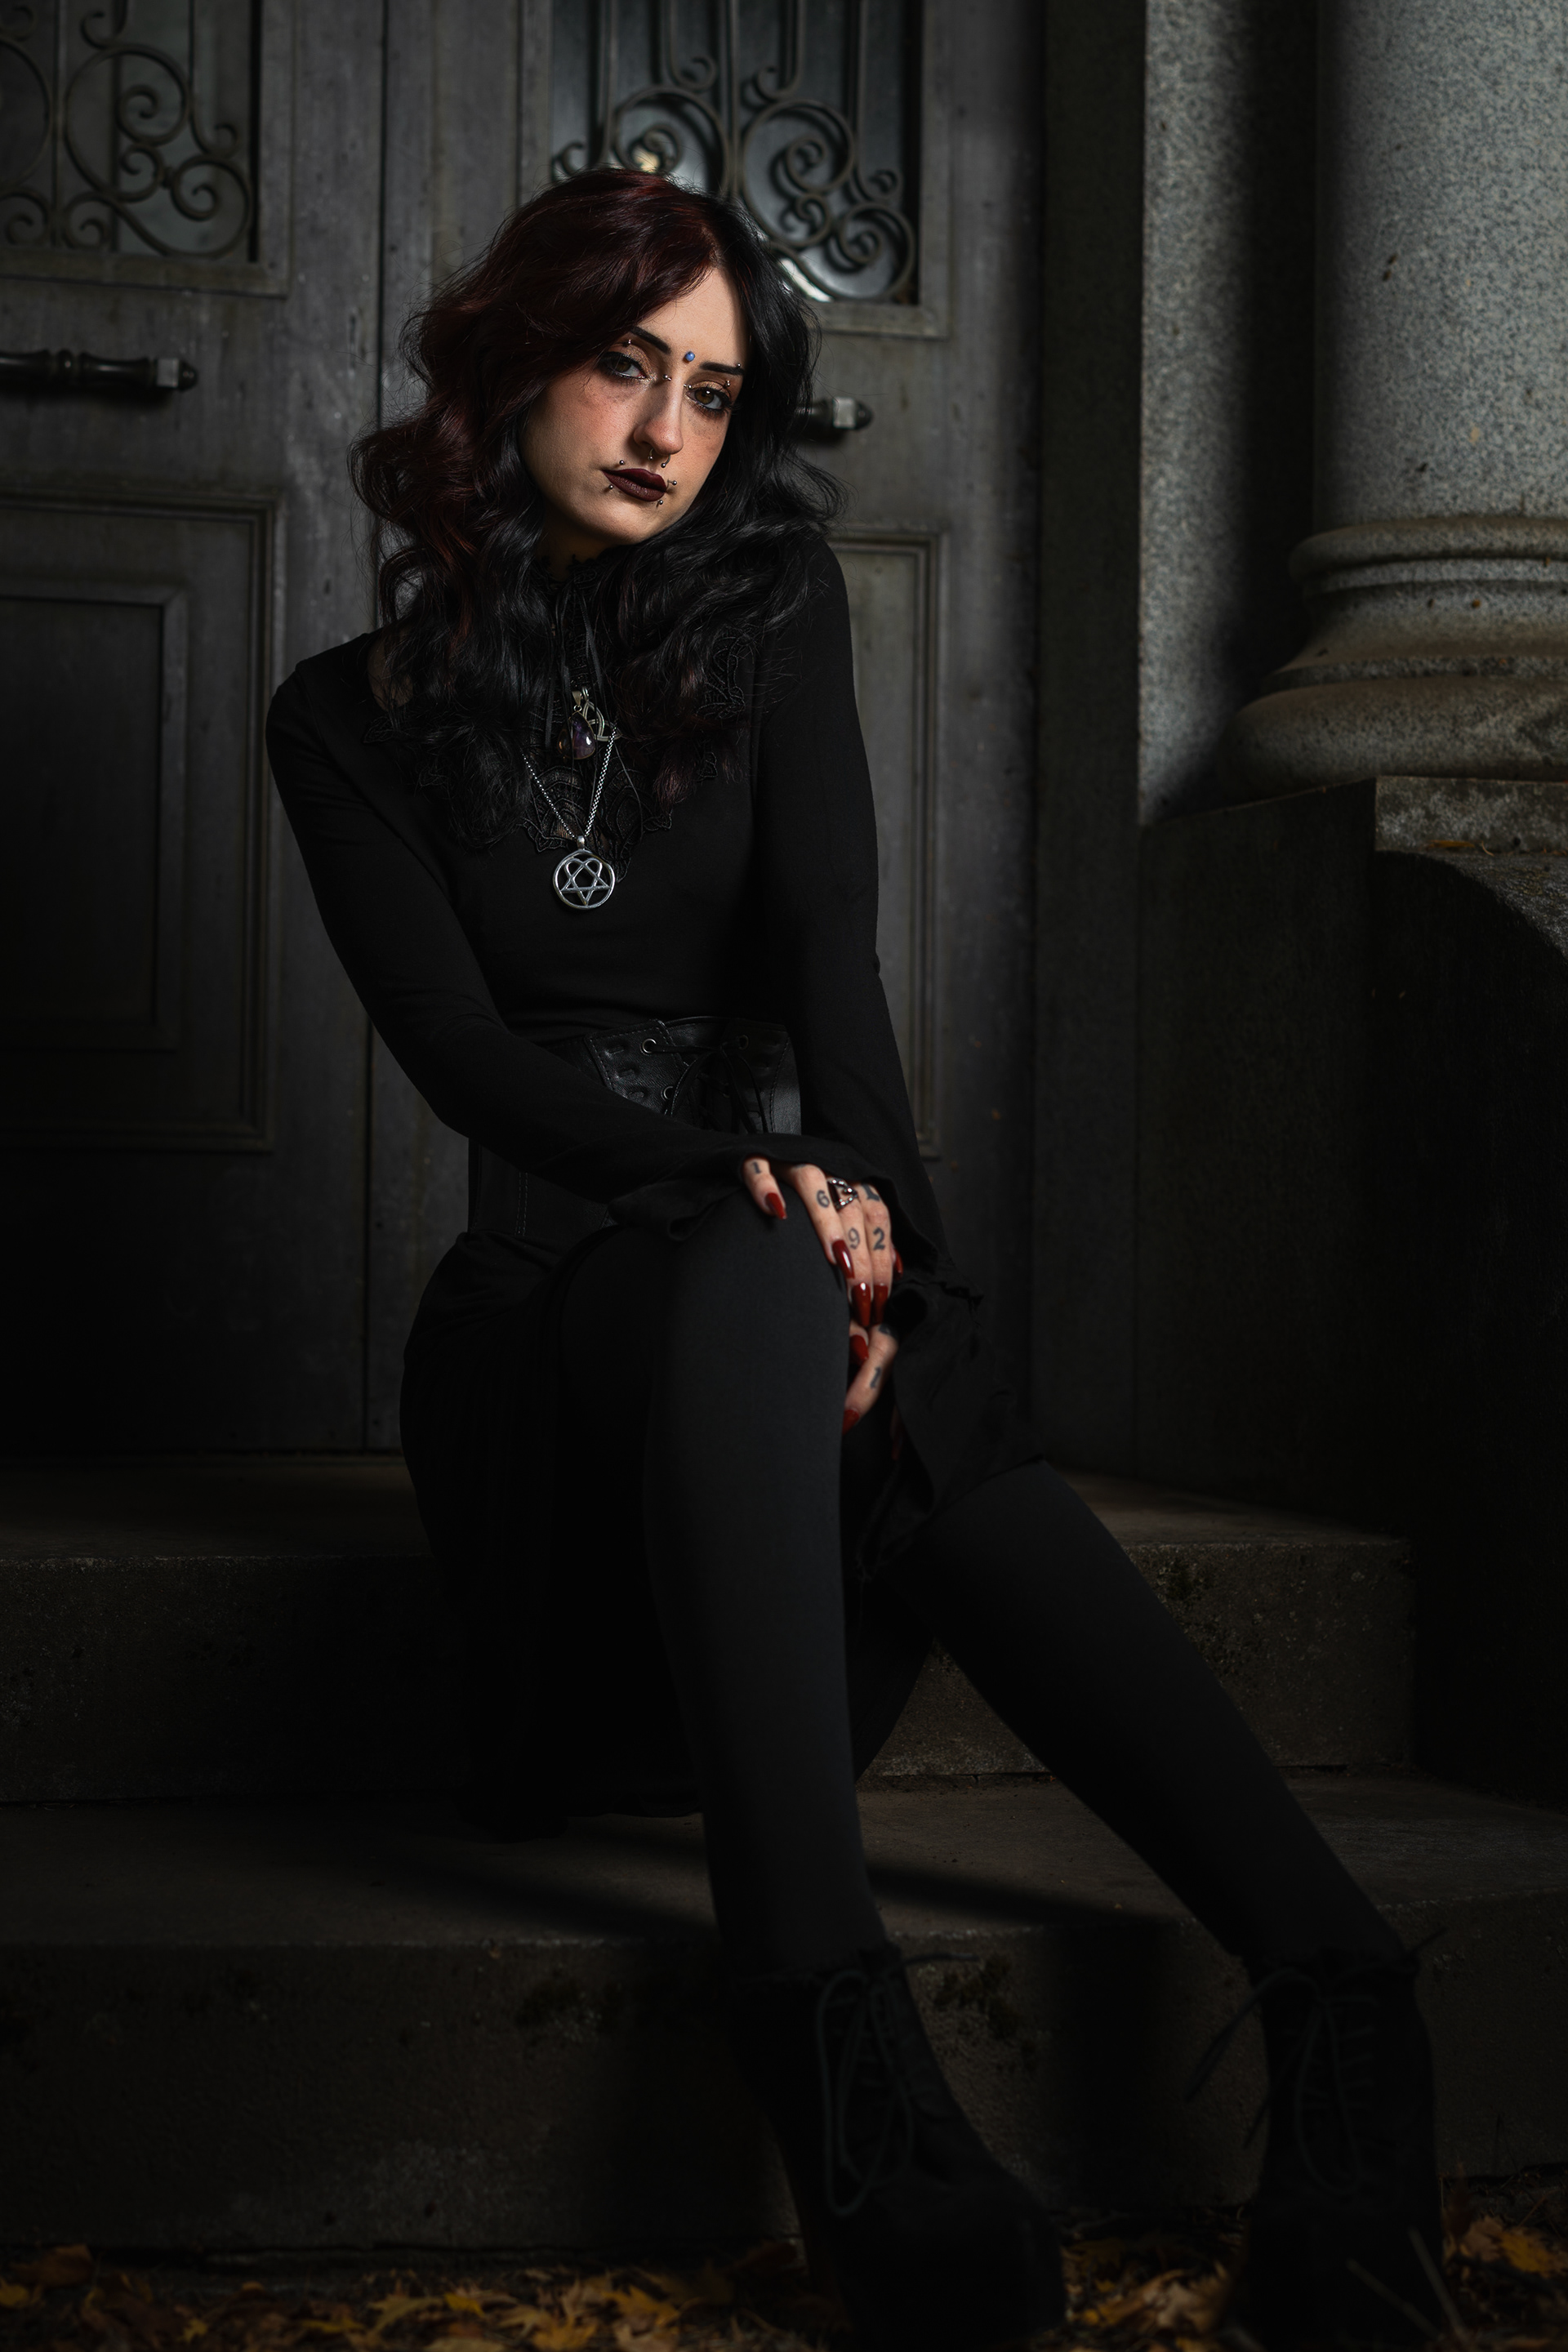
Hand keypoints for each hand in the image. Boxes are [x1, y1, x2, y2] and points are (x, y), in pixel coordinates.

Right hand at [741, 1156, 900, 1431]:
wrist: (746, 1155)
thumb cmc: (794, 1204)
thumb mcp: (833, 1219)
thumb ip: (861, 1244)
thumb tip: (893, 1281)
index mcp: (848, 1177)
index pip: (876, 1217)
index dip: (881, 1258)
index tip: (880, 1303)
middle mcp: (822, 1164)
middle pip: (850, 1206)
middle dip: (860, 1255)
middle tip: (861, 1300)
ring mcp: (785, 1158)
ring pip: (813, 1182)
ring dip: (827, 1221)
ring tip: (836, 1259)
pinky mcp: (749, 1157)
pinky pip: (758, 1168)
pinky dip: (766, 1187)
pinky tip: (775, 1211)